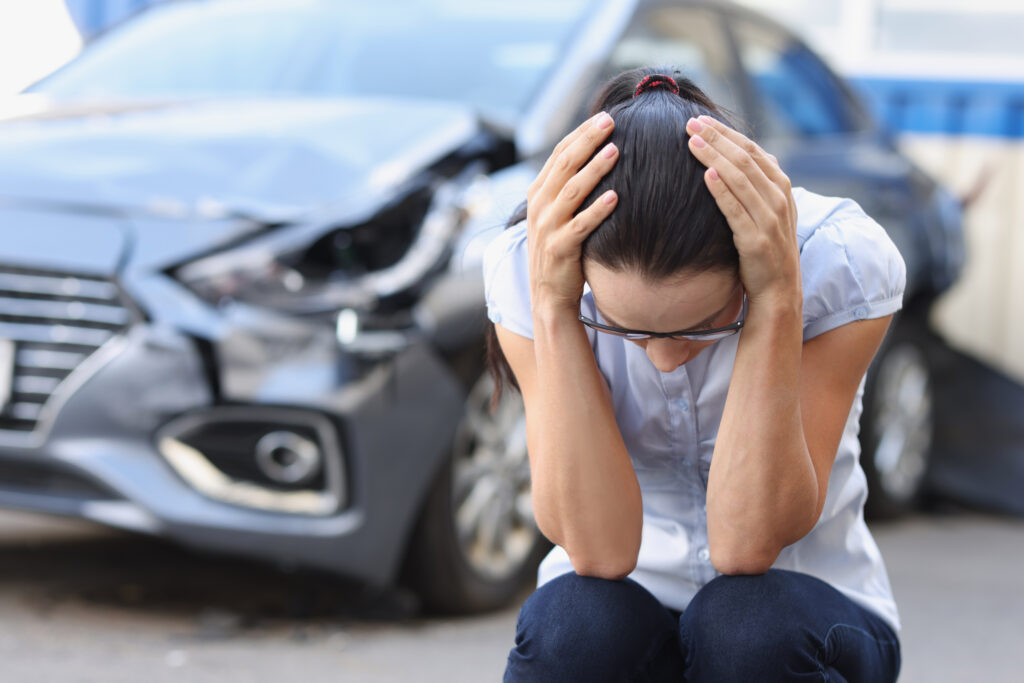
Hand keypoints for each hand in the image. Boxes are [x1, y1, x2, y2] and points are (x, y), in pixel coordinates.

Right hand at [526, 111, 619, 314]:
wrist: (548, 296)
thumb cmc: (562, 251)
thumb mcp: (557, 215)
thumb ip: (569, 188)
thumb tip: (597, 156)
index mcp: (538, 194)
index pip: (559, 154)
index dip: (580, 134)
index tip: (604, 116)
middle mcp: (540, 207)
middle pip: (564, 165)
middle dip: (587, 141)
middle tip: (611, 122)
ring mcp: (548, 228)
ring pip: (571, 191)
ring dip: (594, 170)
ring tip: (615, 151)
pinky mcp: (560, 249)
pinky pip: (580, 226)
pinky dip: (597, 211)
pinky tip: (615, 197)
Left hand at [685, 115, 800, 307]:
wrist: (778, 289)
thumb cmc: (766, 247)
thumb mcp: (769, 210)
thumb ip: (758, 184)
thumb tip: (739, 154)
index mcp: (781, 186)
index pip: (751, 149)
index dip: (725, 133)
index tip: (700, 120)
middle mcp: (778, 198)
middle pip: (744, 158)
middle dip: (716, 137)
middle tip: (690, 123)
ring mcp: (769, 218)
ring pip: (739, 178)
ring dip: (714, 156)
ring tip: (691, 142)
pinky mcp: (755, 239)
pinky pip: (736, 209)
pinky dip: (721, 190)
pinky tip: (706, 174)